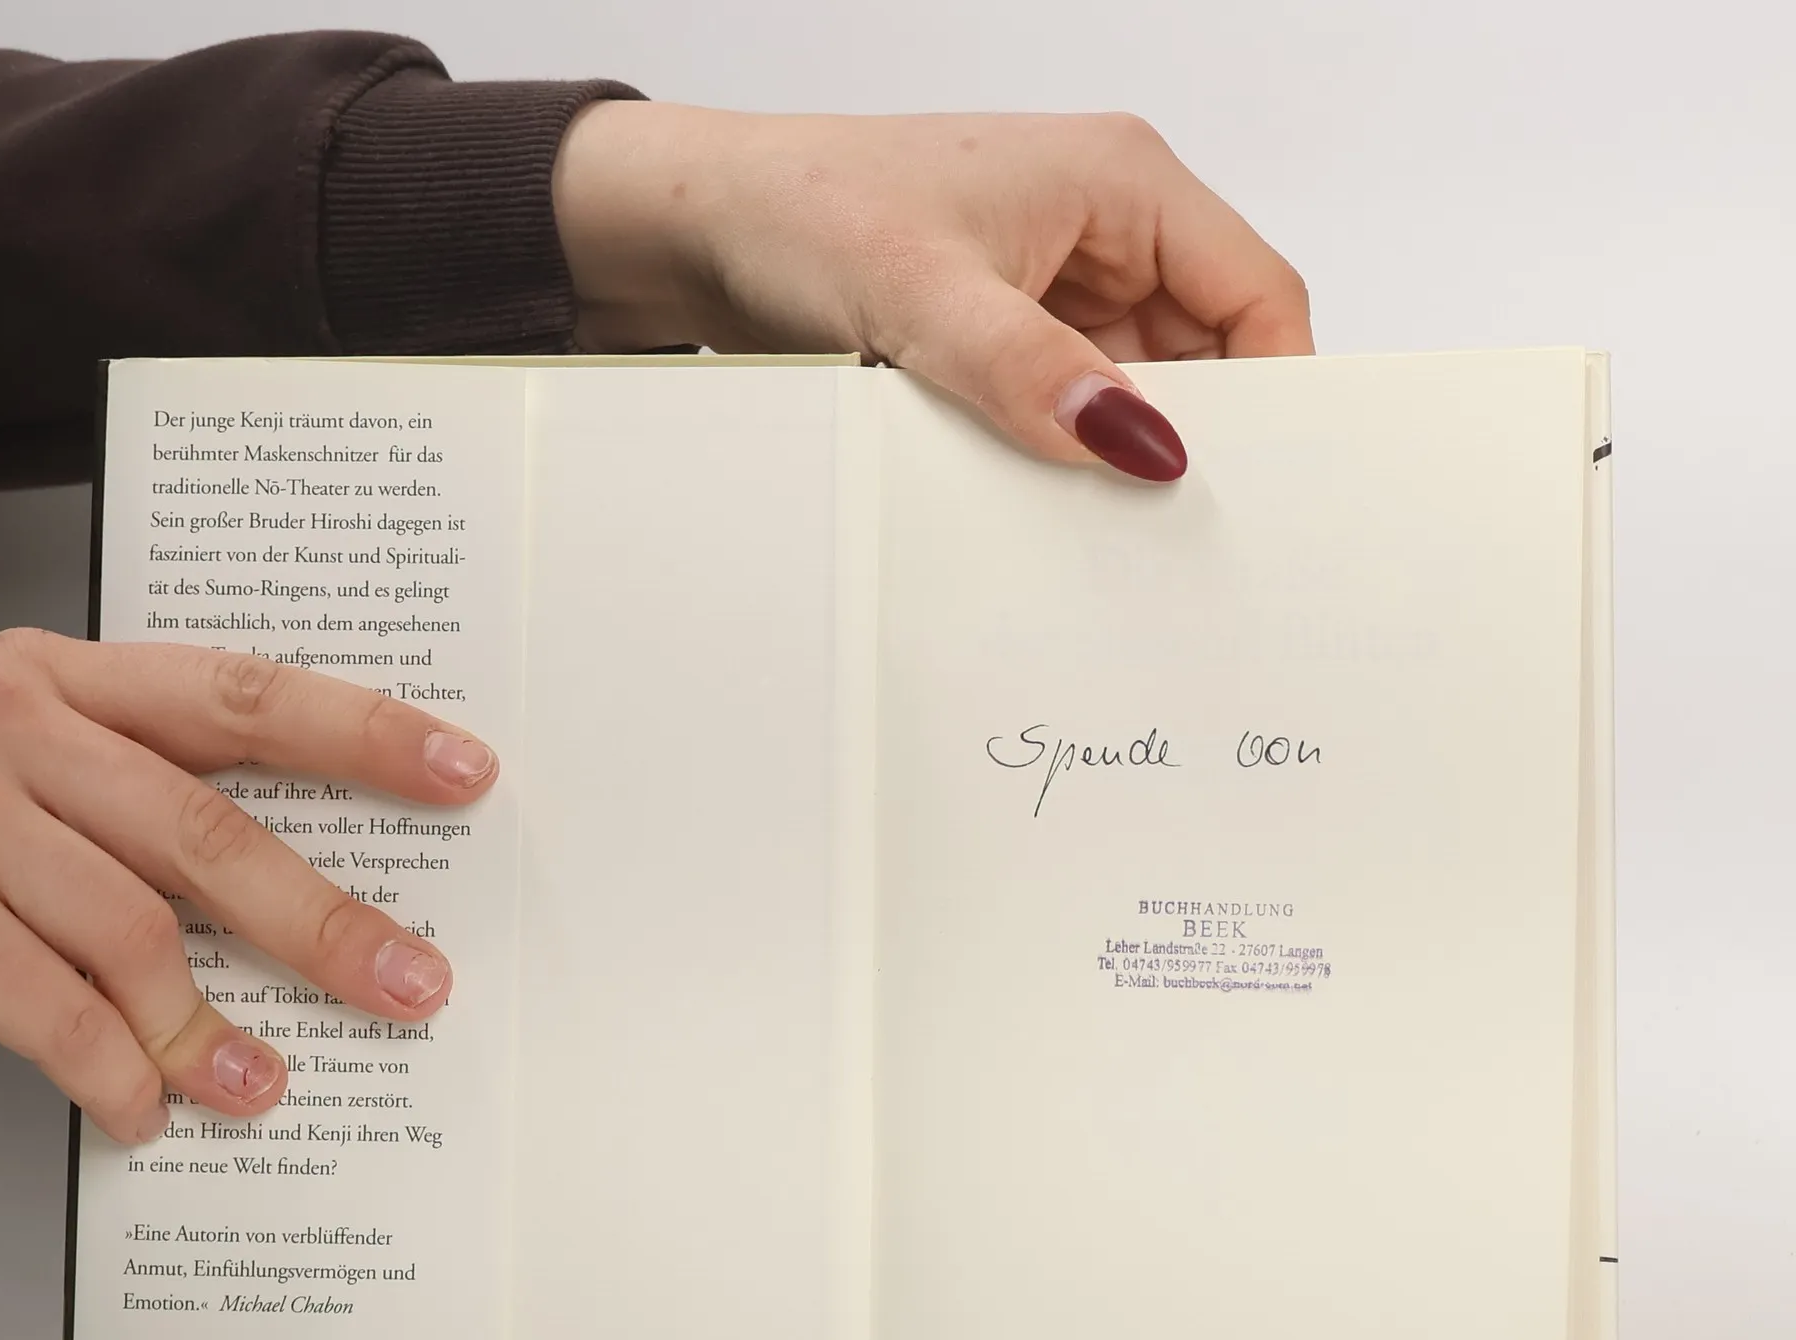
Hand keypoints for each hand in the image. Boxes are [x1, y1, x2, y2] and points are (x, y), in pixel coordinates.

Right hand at [0, 630, 497, 1143]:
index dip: (362, 734)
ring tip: (260, 1083)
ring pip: (133, 934)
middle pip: (204, 830)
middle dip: (322, 923)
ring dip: (208, 1030)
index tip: (461, 772)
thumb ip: (159, 812)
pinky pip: (55, 1014)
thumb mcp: (45, 787)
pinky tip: (147, 1109)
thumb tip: (320, 907)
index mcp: (61, 679)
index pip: (243, 697)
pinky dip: (117, 1075)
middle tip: (409, 983)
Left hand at [554, 105, 1311, 481]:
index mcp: (1122, 180)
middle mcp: (1103, 226)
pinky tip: (1045, 497)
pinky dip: (1063, 449)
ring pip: (1135, 387)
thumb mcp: (923, 298)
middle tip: (1172, 524)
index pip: (1255, 294)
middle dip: (1191, 433)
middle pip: (1205, 351)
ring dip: (1115, 447)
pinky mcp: (1009, 331)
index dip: (1274, 391)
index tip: (1260, 485)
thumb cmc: (803, 211)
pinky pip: (1069, 402)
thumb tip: (1139, 446)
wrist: (701, 225)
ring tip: (1100, 517)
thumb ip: (1033, 374)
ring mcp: (1057, 283)